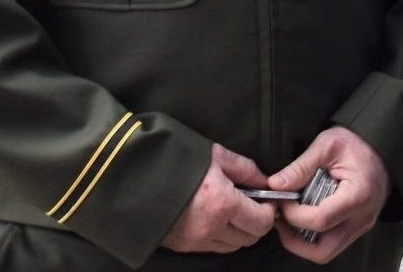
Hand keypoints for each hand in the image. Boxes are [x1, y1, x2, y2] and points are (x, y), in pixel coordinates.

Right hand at [161, 143, 275, 253]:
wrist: (134, 175)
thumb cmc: (175, 160)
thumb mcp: (215, 155)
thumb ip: (245, 169)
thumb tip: (264, 181)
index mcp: (223, 204)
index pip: (261, 223)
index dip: (269, 212)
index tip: (267, 201)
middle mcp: (211, 227)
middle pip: (249, 238)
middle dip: (256, 223)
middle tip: (253, 206)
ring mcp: (195, 240)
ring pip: (231, 246)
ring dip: (238, 232)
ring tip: (233, 212)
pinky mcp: (182, 245)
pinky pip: (211, 247)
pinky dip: (220, 236)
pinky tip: (215, 218)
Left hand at [269, 126, 392, 262]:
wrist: (383, 147)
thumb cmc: (358, 143)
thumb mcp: (328, 144)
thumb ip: (301, 166)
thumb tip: (276, 185)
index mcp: (357, 195)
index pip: (320, 221)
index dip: (293, 214)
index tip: (282, 199)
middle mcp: (362, 218)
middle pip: (323, 250)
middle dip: (294, 241)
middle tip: (281, 219)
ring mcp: (361, 226)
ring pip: (326, 251)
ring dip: (302, 242)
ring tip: (291, 218)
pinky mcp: (357, 227)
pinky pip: (331, 243)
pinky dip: (313, 236)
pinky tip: (304, 216)